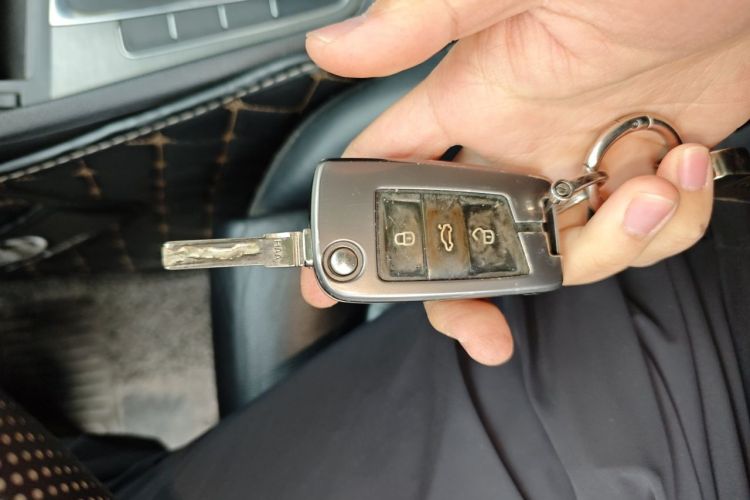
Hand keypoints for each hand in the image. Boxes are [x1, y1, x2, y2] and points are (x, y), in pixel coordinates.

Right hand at [301, 0, 749, 364]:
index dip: (351, 223)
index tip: (331, 278)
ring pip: (558, 254)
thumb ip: (424, 19)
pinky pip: (634, 238)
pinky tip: (682, 166)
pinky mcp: (638, 174)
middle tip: (484, 323)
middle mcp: (517, 139)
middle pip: (464, 238)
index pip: (385, 167)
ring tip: (644, 186)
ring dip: (607, 247)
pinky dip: (667, 226)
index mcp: (473, 95)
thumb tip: (332, 46)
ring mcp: (577, 162)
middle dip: (469, 290)